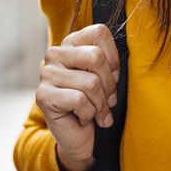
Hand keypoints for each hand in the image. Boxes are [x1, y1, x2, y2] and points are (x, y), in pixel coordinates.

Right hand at [34, 23, 119, 170]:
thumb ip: (111, 59)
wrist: (83, 138)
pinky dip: (89, 114)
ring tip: (98, 112)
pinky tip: (84, 119)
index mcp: (72, 43)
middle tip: (109, 100)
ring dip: (101, 104)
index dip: (113, 58)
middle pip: (96, 57)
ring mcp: (46, 74)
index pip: (99, 32)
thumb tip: (128, 51)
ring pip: (90, 82)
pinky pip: (79, 100)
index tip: (113, 77)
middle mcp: (55, 54)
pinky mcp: (42, 95)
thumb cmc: (98, 102)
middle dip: (109, 84)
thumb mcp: (108, 77)